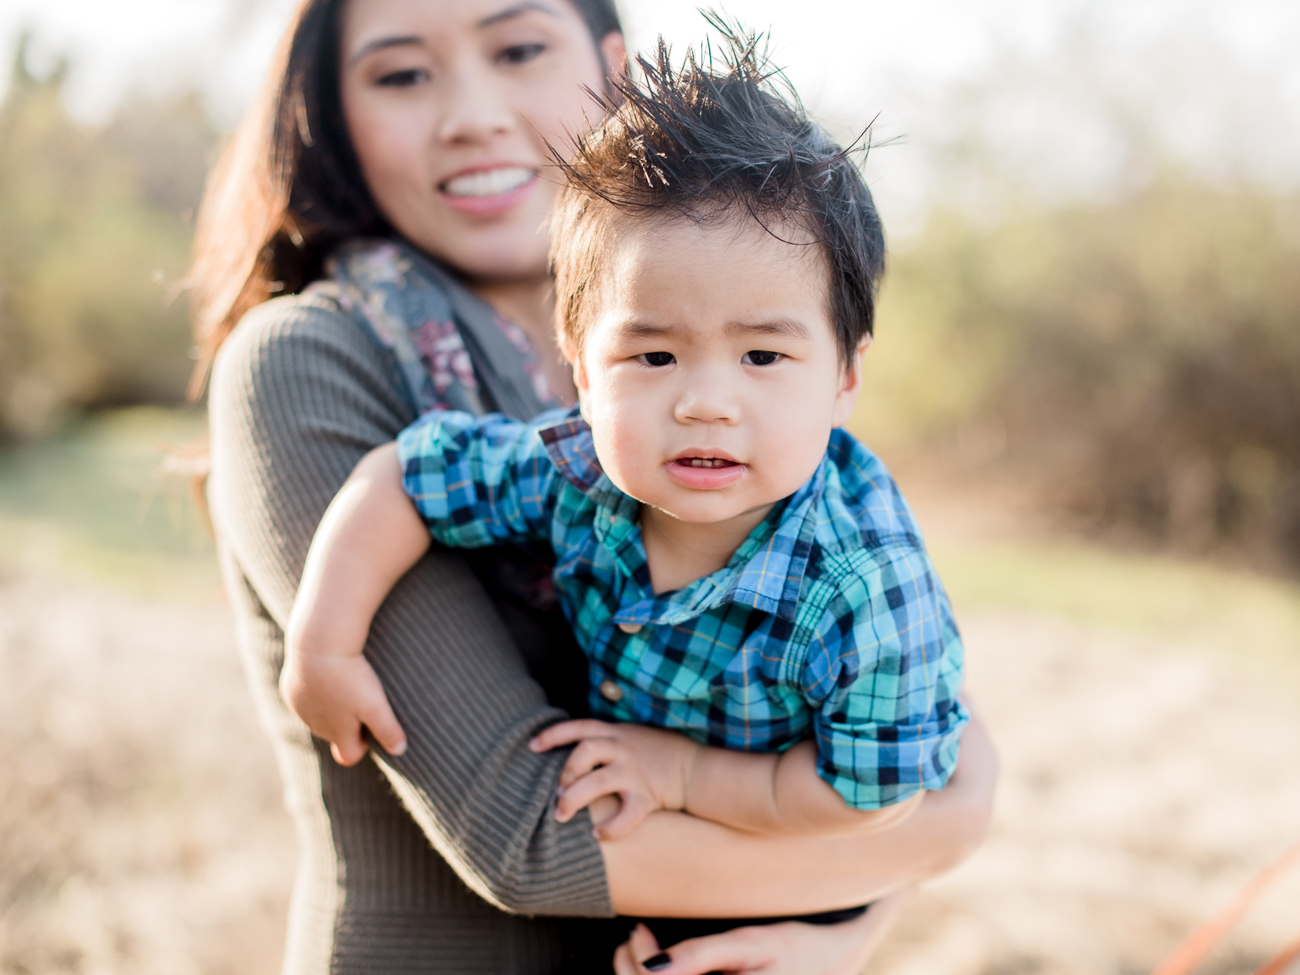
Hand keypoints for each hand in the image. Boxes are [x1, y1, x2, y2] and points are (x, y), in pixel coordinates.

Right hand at [279, 648, 406, 765]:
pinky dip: (315, 691)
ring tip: (345, 683)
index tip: (373, 725)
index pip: (349, 756)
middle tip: (362, 699)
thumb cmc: (350, 677)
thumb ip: (388, 730)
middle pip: (334, 735)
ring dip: (330, 707)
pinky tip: (326, 673)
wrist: (318, 645)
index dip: (363, 745)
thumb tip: (400, 751)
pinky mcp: (290, 690)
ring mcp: (300, 709)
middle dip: (348, 725)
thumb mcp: (375, 705)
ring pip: (317, 717)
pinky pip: (304, 698)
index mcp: (337, 734)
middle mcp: (315, 726)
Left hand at [528, 720, 700, 839]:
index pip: (578, 727)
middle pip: (585, 751)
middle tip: (556, 792)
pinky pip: (627, 815)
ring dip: (574, 799)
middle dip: (565, 772)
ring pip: (597, 783)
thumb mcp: (632, 735)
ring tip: (560, 815)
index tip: (532, 747)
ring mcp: (635, 772)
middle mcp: (623, 749)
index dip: (552, 735)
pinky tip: (598, 835)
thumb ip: (606, 740)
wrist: (696, 769)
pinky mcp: (648, 796)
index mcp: (616, 733)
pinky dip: (611, 828)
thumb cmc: (659, 753)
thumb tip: (572, 751)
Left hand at [612, 892, 909, 974]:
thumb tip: (651, 966)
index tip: (638, 930)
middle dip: (630, 970)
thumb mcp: (751, 943)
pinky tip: (664, 965)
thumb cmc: (797, 948)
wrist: (837, 960)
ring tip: (643, 947)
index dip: (635, 963)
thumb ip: (702, 955)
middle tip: (634, 935)